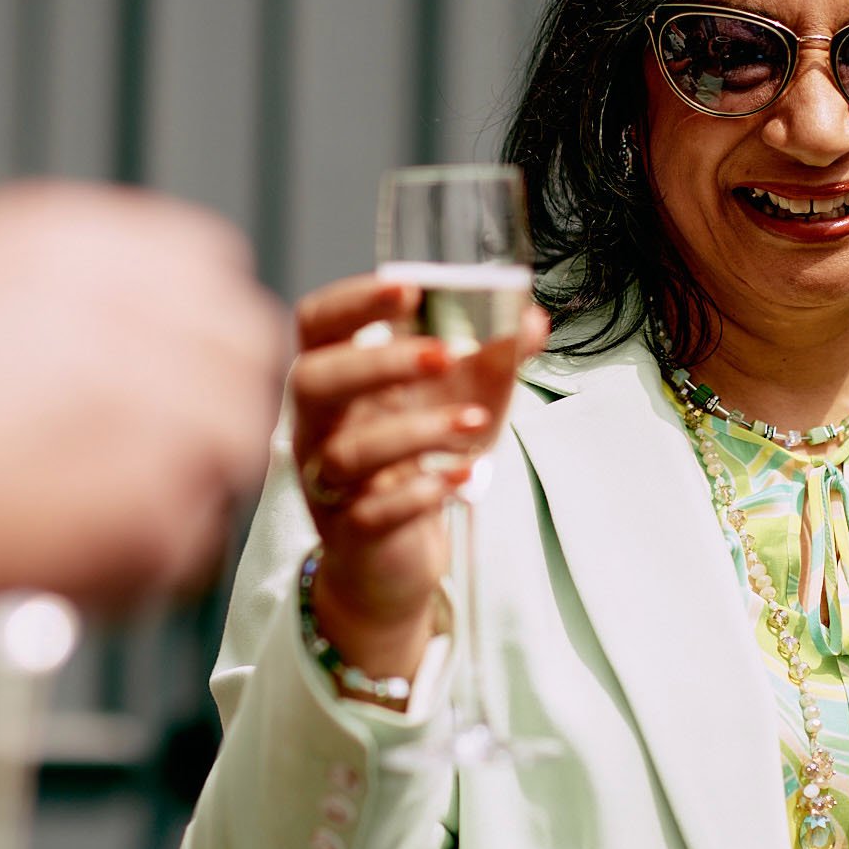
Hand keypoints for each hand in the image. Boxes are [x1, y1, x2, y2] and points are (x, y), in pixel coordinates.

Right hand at [0, 180, 286, 605]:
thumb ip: (25, 306)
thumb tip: (61, 346)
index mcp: (68, 242)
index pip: (203, 262)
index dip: (193, 329)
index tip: (177, 370)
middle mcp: (131, 306)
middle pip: (242, 348)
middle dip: (214, 403)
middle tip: (167, 458)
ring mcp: (158, 404)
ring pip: (232, 446)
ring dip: (185, 489)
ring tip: (102, 528)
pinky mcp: (157, 504)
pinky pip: (191, 540)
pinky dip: (147, 568)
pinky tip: (78, 575)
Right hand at [288, 274, 547, 678]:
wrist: (396, 559)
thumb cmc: (419, 463)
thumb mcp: (460, 403)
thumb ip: (495, 361)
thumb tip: (534, 319)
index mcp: (337, 380)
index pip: (316, 324)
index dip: (352, 301)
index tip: (409, 289)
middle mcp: (318, 427)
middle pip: (314, 381)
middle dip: (377, 363)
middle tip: (443, 356)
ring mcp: (328, 482)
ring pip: (348, 451)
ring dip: (415, 431)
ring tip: (473, 425)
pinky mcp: (350, 533)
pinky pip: (371, 512)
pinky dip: (420, 493)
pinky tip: (463, 480)